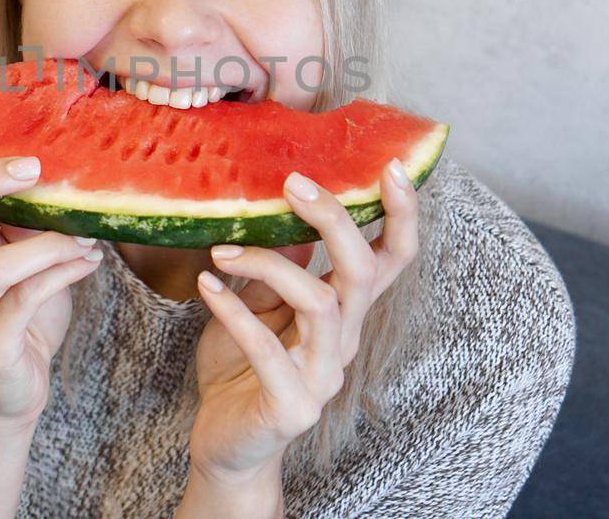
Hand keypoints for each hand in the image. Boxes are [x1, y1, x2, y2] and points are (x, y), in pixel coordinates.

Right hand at [0, 117, 103, 430]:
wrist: (11, 390)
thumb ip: (27, 215)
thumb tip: (61, 166)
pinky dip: (63, 275)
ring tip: (83, 237)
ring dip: (45, 245)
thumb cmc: (19, 311)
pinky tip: (89, 262)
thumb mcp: (22, 252)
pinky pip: (25, 302)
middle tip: (30, 166)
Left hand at [187, 158, 421, 482]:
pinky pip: (268, 349)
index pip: (391, 258)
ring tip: (222, 251)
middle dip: (335, 219)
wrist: (226, 443)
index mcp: (345, 311)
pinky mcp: (292, 405)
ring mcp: (323, 376)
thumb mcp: (258, 305)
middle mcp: (345, 340)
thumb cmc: (241, 368)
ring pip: (321, 305)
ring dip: (269, 266)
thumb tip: (281, 205)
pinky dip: (234, 313)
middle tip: (292, 182)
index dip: (402, 215)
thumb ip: (278, 264)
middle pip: (363, 271)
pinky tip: (206, 288)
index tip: (390, 165)